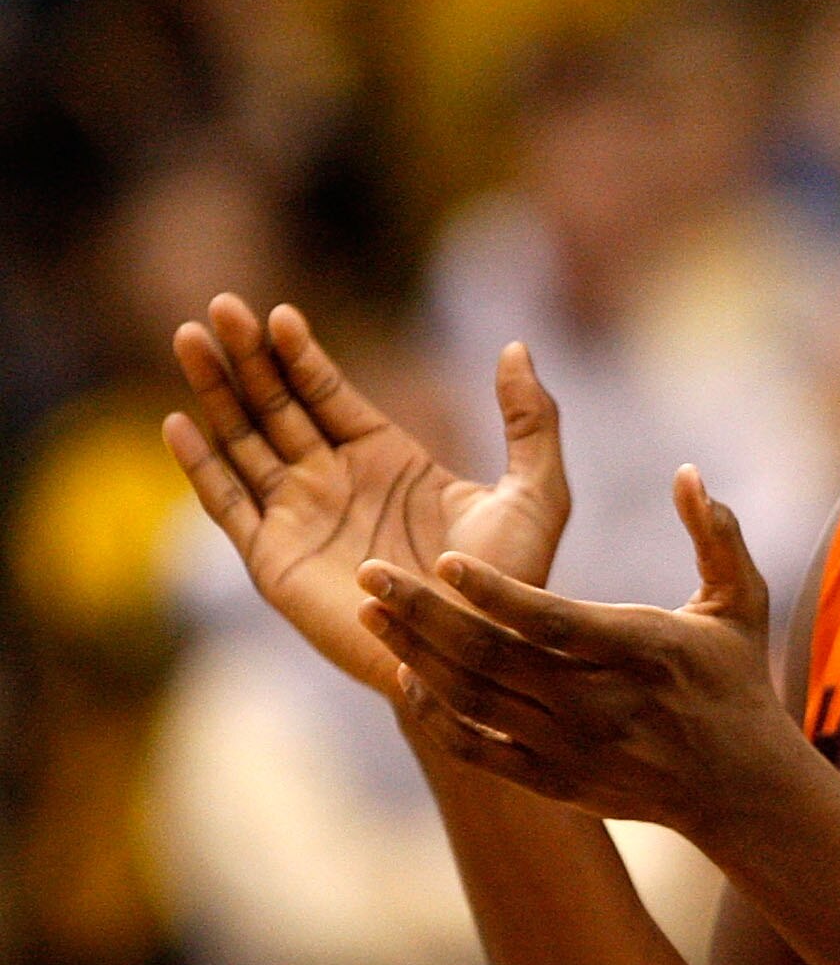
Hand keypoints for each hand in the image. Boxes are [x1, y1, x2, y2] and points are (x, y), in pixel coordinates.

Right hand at [164, 295, 569, 693]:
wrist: (477, 657)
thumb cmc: (511, 587)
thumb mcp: (537, 493)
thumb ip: (531, 420)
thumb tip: (518, 348)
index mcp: (387, 459)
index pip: (327, 391)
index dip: (300, 353)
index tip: (279, 313)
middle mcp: (335, 481)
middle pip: (276, 404)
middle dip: (247, 356)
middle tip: (221, 306)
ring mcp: (300, 517)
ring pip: (244, 440)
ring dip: (216, 391)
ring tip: (189, 337)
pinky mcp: (275, 559)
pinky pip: (227, 504)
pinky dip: (200, 465)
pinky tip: (177, 421)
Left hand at [359, 466, 794, 834]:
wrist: (741, 790)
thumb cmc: (736, 681)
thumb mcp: (741, 604)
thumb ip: (716, 534)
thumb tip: (687, 471)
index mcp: (644, 652)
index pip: (554, 621)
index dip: (496, 593)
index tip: (443, 558)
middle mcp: (601, 705)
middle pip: (493, 658)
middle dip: (424, 613)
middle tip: (370, 572)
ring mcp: (573, 749)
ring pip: (474, 700)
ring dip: (415, 654)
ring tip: (371, 612)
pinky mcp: (555, 782)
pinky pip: (478, 749)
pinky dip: (436, 715)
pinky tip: (407, 675)